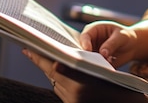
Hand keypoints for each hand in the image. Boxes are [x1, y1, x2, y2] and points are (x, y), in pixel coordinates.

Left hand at [22, 49, 147, 102]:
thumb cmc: (119, 84)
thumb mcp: (103, 67)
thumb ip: (78, 66)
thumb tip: (56, 63)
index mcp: (80, 85)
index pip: (54, 68)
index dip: (41, 59)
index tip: (29, 49)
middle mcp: (74, 96)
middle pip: (51, 76)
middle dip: (40, 62)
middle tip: (28, 50)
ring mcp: (73, 102)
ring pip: (54, 83)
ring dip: (47, 70)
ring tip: (38, 56)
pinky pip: (61, 90)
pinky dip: (56, 79)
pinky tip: (54, 70)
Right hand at [78, 21, 139, 67]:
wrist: (132, 46)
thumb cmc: (126, 36)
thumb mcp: (121, 36)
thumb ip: (111, 44)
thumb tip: (103, 53)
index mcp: (95, 29)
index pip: (85, 36)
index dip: (85, 43)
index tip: (88, 50)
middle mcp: (91, 41)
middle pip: (83, 49)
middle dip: (87, 56)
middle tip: (93, 61)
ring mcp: (93, 52)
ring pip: (88, 59)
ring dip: (94, 63)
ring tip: (103, 65)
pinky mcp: (97, 61)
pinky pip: (95, 67)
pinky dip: (99, 69)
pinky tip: (106, 69)